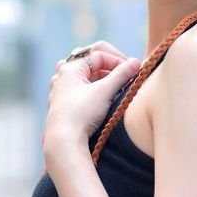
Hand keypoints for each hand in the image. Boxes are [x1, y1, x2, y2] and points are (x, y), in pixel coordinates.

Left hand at [43, 40, 140, 162]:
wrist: (64, 141)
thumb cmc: (82, 114)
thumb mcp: (105, 91)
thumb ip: (122, 74)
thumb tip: (136, 63)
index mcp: (70, 68)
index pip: (99, 55)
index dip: (118, 60)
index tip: (132, 71)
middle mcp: (61, 77)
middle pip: (90, 64)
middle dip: (110, 68)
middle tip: (125, 77)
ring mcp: (60, 92)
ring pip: (84, 78)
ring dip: (101, 79)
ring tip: (115, 88)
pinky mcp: (62, 106)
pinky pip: (79, 91)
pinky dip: (93, 91)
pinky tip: (103, 100)